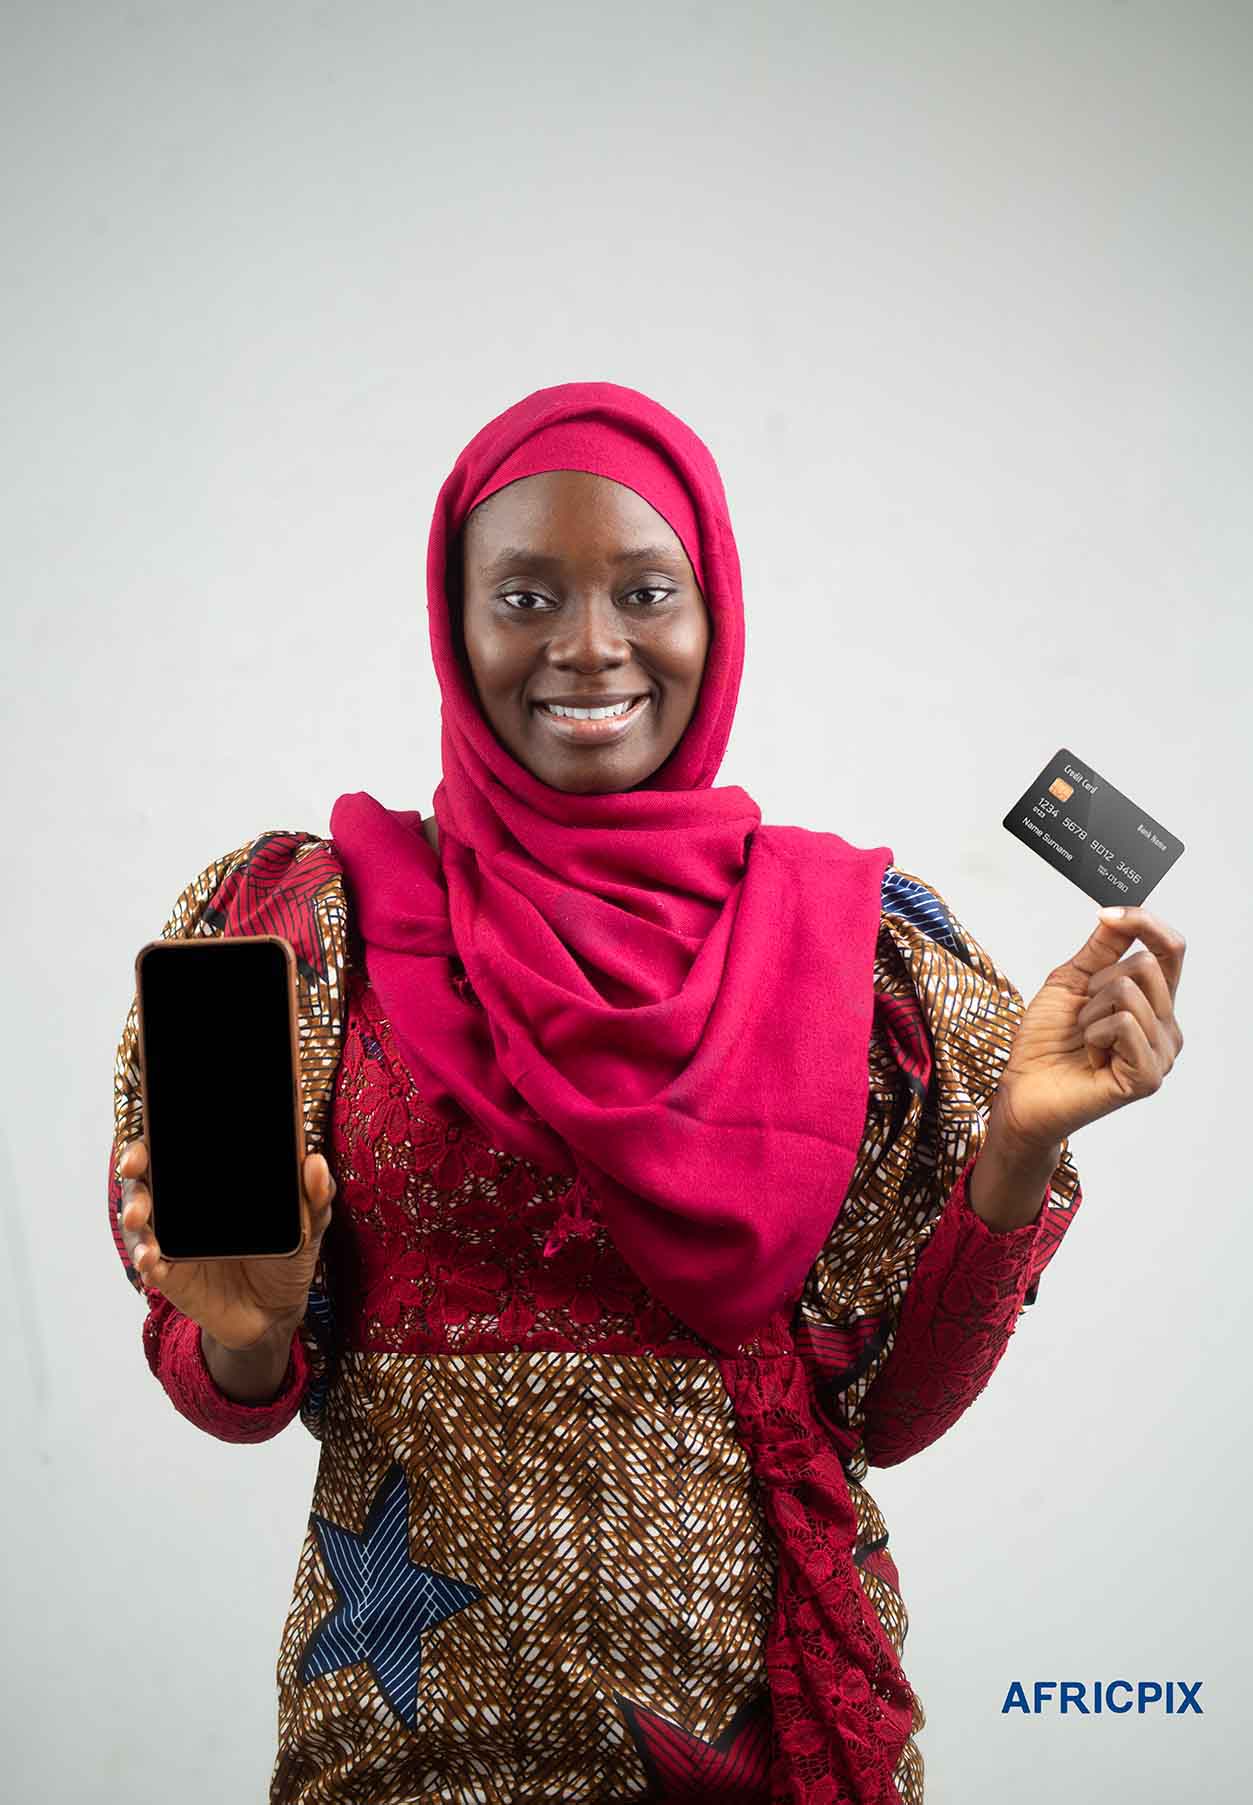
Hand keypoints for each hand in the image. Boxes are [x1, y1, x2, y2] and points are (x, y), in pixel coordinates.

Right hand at [117, 1139, 335, 1351]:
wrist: (277, 1311)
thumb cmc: (286, 1255)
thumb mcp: (308, 1222)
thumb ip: (315, 1194)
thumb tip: (315, 1162)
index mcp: (213, 1182)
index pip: (177, 1147)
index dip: (161, 1132)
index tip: (156, 1127)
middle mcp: (184, 1205)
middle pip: (147, 1176)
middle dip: (135, 1164)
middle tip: (135, 1165)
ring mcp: (173, 1239)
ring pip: (139, 1219)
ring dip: (134, 1217)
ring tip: (139, 1221)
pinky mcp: (171, 1274)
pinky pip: (149, 1263)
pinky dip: (145, 1260)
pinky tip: (151, 1262)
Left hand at [991, 905, 1186, 1155]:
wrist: (1023, 1090)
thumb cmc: (1045, 1043)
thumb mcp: (1070, 982)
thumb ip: (1101, 948)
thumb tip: (1119, 913)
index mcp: (1153, 1002)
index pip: (1170, 950)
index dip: (1144, 923)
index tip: (1108, 914)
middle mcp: (1166, 1026)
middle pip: (1147, 965)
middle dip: (1098, 981)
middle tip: (1082, 1015)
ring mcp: (1162, 1053)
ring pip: (1130, 992)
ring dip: (1090, 1011)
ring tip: (1084, 1038)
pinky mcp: (1149, 1076)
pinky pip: (1125, 1024)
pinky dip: (1094, 1033)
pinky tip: (1091, 1056)